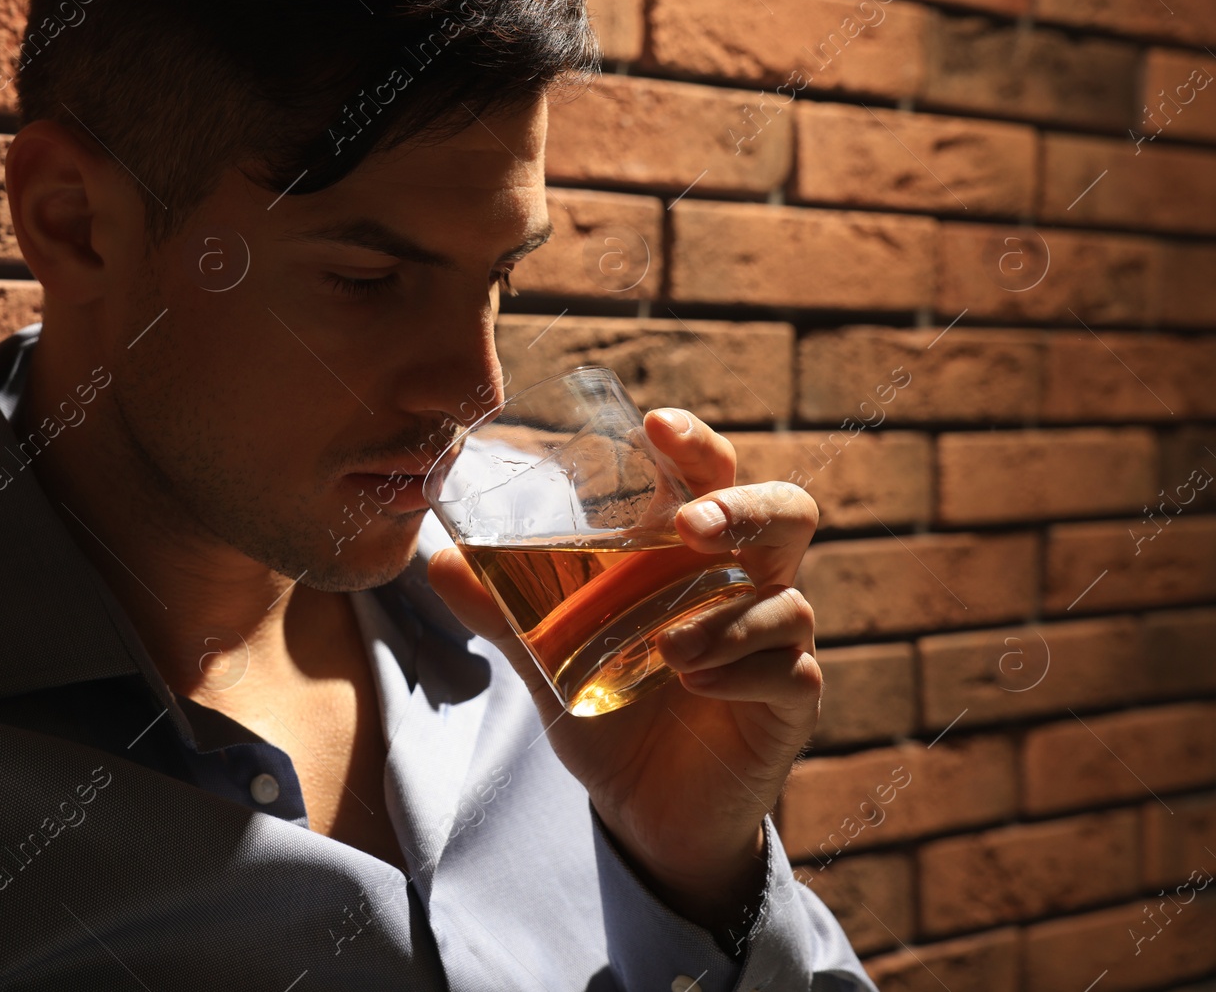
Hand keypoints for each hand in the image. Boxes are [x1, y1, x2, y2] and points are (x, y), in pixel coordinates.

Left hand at [427, 407, 821, 940]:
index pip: (712, 475)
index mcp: (693, 553)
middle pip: (787, 511)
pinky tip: (699, 685)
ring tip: (669, 651)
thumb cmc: (610, 706)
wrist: (643, 809)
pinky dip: (743, 671)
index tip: (657, 424)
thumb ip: (505, 610)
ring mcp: (777, 642)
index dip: (695, 442)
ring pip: (787, 600)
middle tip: (694, 527)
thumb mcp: (548, 655)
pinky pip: (791, 670)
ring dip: (726, 618)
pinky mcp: (789, 704)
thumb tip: (443, 558)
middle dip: (746, 508)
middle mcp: (746, 583)